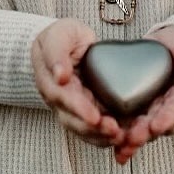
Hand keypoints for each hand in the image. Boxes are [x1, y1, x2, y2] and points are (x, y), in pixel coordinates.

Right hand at [31, 19, 123, 147]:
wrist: (67, 42)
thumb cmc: (62, 36)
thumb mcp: (59, 35)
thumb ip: (57, 52)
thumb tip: (60, 76)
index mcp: (50, 82)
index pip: (63, 99)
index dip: (79, 109)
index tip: (94, 117)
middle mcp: (59, 100)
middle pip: (74, 121)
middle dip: (94, 129)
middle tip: (114, 131)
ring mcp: (71, 108)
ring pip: (83, 130)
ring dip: (101, 137)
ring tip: (121, 137)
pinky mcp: (86, 110)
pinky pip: (94, 129)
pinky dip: (106, 136)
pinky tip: (123, 138)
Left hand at [113, 24, 173, 164]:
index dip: (168, 118)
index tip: (157, 125)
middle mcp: (173, 110)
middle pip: (159, 124)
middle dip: (146, 132)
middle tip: (133, 137)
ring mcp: (155, 109)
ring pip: (144, 128)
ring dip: (132, 139)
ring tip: (120, 144)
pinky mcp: (140, 104)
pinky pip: (130, 121)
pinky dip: (122, 134)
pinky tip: (114, 148)